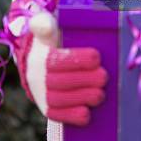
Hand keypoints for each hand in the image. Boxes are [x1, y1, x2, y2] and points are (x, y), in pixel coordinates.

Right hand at [26, 11, 107, 125]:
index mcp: (39, 55)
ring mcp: (39, 93)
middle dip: (84, 80)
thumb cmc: (53, 41)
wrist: (41, 61)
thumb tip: (46, 25)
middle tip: (104, 76)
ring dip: (81, 98)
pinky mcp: (46, 108)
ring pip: (58, 99)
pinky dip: (71, 117)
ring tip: (100, 95)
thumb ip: (46, 24)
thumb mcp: (48, 28)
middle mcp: (36, 76)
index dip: (76, 59)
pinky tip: (87, 115)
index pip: (55, 59)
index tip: (97, 56)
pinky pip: (55, 115)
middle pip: (59, 81)